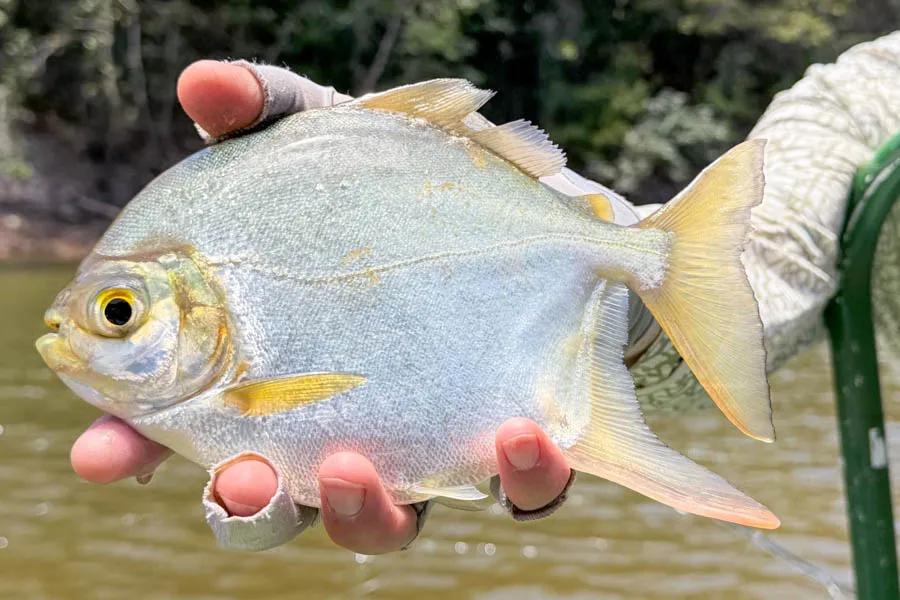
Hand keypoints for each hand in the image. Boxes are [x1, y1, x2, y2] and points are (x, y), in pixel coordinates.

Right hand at [69, 60, 572, 553]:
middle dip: (245, 503)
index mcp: (281, 367)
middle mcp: (345, 420)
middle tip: (240, 478)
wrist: (529, 206)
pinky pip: (518, 493)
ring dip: (361, 512)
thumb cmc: (409, 185)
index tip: (102, 452)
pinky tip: (520, 433)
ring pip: (383, 520)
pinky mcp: (517, 445)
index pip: (193, 423)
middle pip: (277, 497)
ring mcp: (429, 442)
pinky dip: (519, 476)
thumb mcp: (336, 138)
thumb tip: (202, 84)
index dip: (137, 445)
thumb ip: (268, 116)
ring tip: (351, 469)